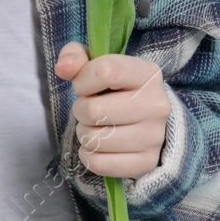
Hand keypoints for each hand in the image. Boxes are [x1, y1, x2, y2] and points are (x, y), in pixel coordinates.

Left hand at [54, 42, 170, 179]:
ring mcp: (154, 136)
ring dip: (84, 134)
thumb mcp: (97, 63)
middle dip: (81, 110)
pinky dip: (88, 156)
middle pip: (95, 110)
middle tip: (89, 110)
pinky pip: (100, 164)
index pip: (106, 71)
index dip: (83, 80)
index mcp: (148, 74)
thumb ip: (76, 56)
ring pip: (95, 140)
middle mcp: (156, 105)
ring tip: (95, 127)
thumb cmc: (115, 88)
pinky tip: (96, 146)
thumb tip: (63, 68)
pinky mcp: (146, 162)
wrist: (146, 118)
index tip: (84, 86)